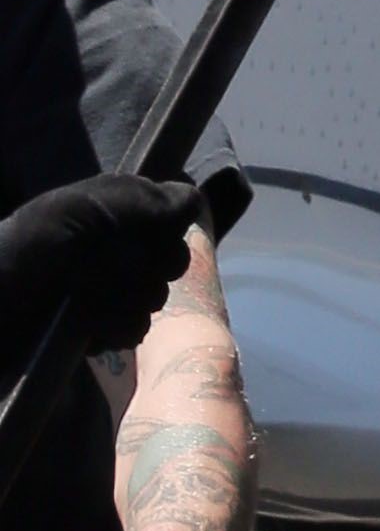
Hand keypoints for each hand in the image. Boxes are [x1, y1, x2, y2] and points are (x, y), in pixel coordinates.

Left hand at [0, 171, 201, 368]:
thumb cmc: (34, 248)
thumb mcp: (85, 208)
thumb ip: (148, 201)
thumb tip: (194, 203)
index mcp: (117, 209)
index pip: (177, 214)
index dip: (167, 230)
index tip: (146, 237)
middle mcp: (121, 245)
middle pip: (172, 260)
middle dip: (147, 270)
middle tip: (107, 271)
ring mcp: (114, 288)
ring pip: (156, 298)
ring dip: (125, 303)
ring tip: (85, 302)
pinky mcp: (103, 325)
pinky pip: (135, 329)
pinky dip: (113, 328)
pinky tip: (86, 325)